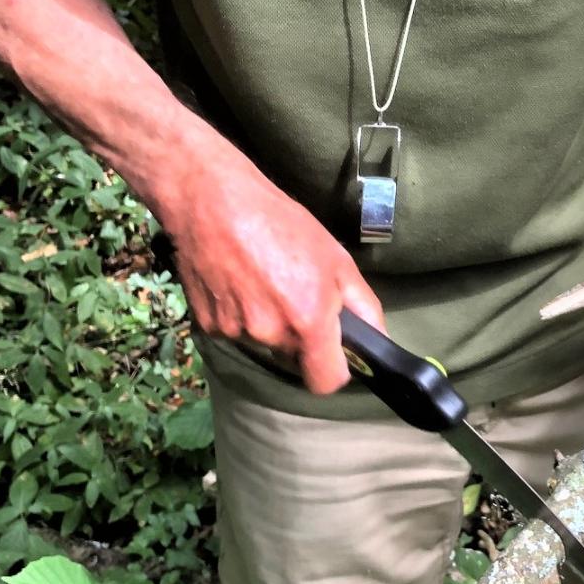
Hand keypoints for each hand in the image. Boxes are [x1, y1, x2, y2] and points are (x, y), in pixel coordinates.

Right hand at [164, 147, 386, 394]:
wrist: (214, 201)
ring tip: (261, 278)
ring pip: (262, 342)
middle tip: (292, 291)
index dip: (333, 370)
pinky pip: (233, 330)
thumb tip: (377, 338)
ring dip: (267, 321)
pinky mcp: (207, 325)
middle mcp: (271, 334)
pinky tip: (236, 280)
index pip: (325, 382)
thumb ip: (361, 304)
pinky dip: (238, 313)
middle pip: (293, 356)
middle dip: (299, 333)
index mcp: (307, 320)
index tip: (332, 351)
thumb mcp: (335, 256)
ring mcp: (235, 332)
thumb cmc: (281, 221)